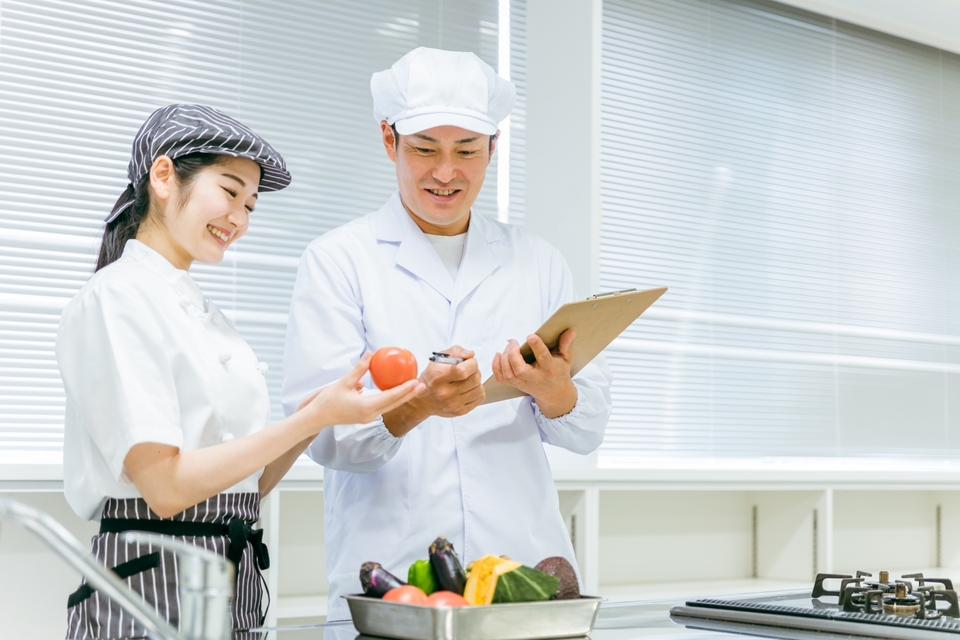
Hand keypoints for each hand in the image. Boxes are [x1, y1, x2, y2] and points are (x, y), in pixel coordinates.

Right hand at [300, 353, 424, 432]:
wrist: (317, 417)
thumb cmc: (328, 400)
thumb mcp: (343, 382)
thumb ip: (359, 369)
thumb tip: (370, 354)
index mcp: (366, 407)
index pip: (390, 397)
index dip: (404, 389)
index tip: (415, 382)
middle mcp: (370, 414)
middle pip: (394, 404)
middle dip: (409, 394)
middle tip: (422, 384)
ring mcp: (368, 417)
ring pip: (390, 406)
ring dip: (402, 397)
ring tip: (414, 388)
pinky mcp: (365, 416)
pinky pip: (382, 406)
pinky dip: (391, 399)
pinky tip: (397, 391)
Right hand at [413, 345, 485, 417]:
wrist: (423, 400)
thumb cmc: (433, 376)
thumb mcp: (439, 359)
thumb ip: (456, 351)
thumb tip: (470, 354)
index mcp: (438, 377)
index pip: (463, 370)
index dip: (471, 363)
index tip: (469, 361)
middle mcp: (445, 392)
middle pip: (474, 379)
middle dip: (475, 371)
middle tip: (469, 370)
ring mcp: (453, 404)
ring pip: (479, 389)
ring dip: (477, 382)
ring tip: (468, 380)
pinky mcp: (459, 412)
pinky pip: (479, 398)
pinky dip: (477, 391)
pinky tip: (468, 389)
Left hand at [492, 330, 577, 418]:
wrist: (555, 394)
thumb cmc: (559, 370)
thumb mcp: (567, 358)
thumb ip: (566, 344)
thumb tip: (570, 331)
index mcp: (550, 369)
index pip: (543, 358)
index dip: (536, 346)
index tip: (530, 336)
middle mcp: (536, 378)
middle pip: (520, 370)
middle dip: (513, 354)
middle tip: (513, 341)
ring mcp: (524, 384)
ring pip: (509, 375)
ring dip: (504, 359)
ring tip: (509, 346)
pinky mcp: (516, 385)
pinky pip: (502, 379)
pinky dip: (496, 367)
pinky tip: (499, 355)